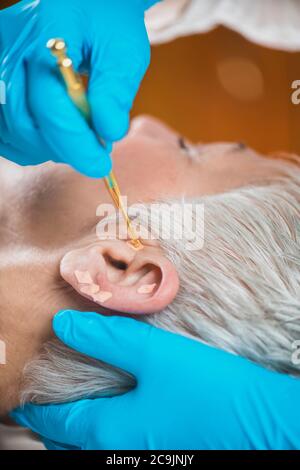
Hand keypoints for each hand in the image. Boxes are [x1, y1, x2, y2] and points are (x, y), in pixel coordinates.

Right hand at [0, 0, 156, 176]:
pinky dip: (30, 144)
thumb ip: (115, 92)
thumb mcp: (123, 52)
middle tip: (94, 150)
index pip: (50, 106)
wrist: (87, 5)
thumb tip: (109, 133)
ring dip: (47, 148)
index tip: (101, 165)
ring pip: (12, 131)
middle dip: (63, 147)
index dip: (76, 144)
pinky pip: (4, 130)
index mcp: (46, 35)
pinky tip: (54, 137)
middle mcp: (12, 49)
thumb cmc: (108, 24)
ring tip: (77, 139)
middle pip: (25, 123)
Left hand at [11, 310, 299, 449]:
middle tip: (48, 407)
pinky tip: (120, 413)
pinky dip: (105, 436)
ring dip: (79, 434)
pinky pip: (120, 451)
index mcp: (112, 433)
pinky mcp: (165, 453)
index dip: (37, 412)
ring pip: (96, 452)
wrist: (267, 425)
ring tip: (78, 411)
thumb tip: (66, 325)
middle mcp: (123, 455)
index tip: (23, 405)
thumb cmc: (211, 391)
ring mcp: (146, 459)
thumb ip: (108, 338)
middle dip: (55, 429)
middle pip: (72, 447)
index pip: (59, 425)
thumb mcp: (156, 355)